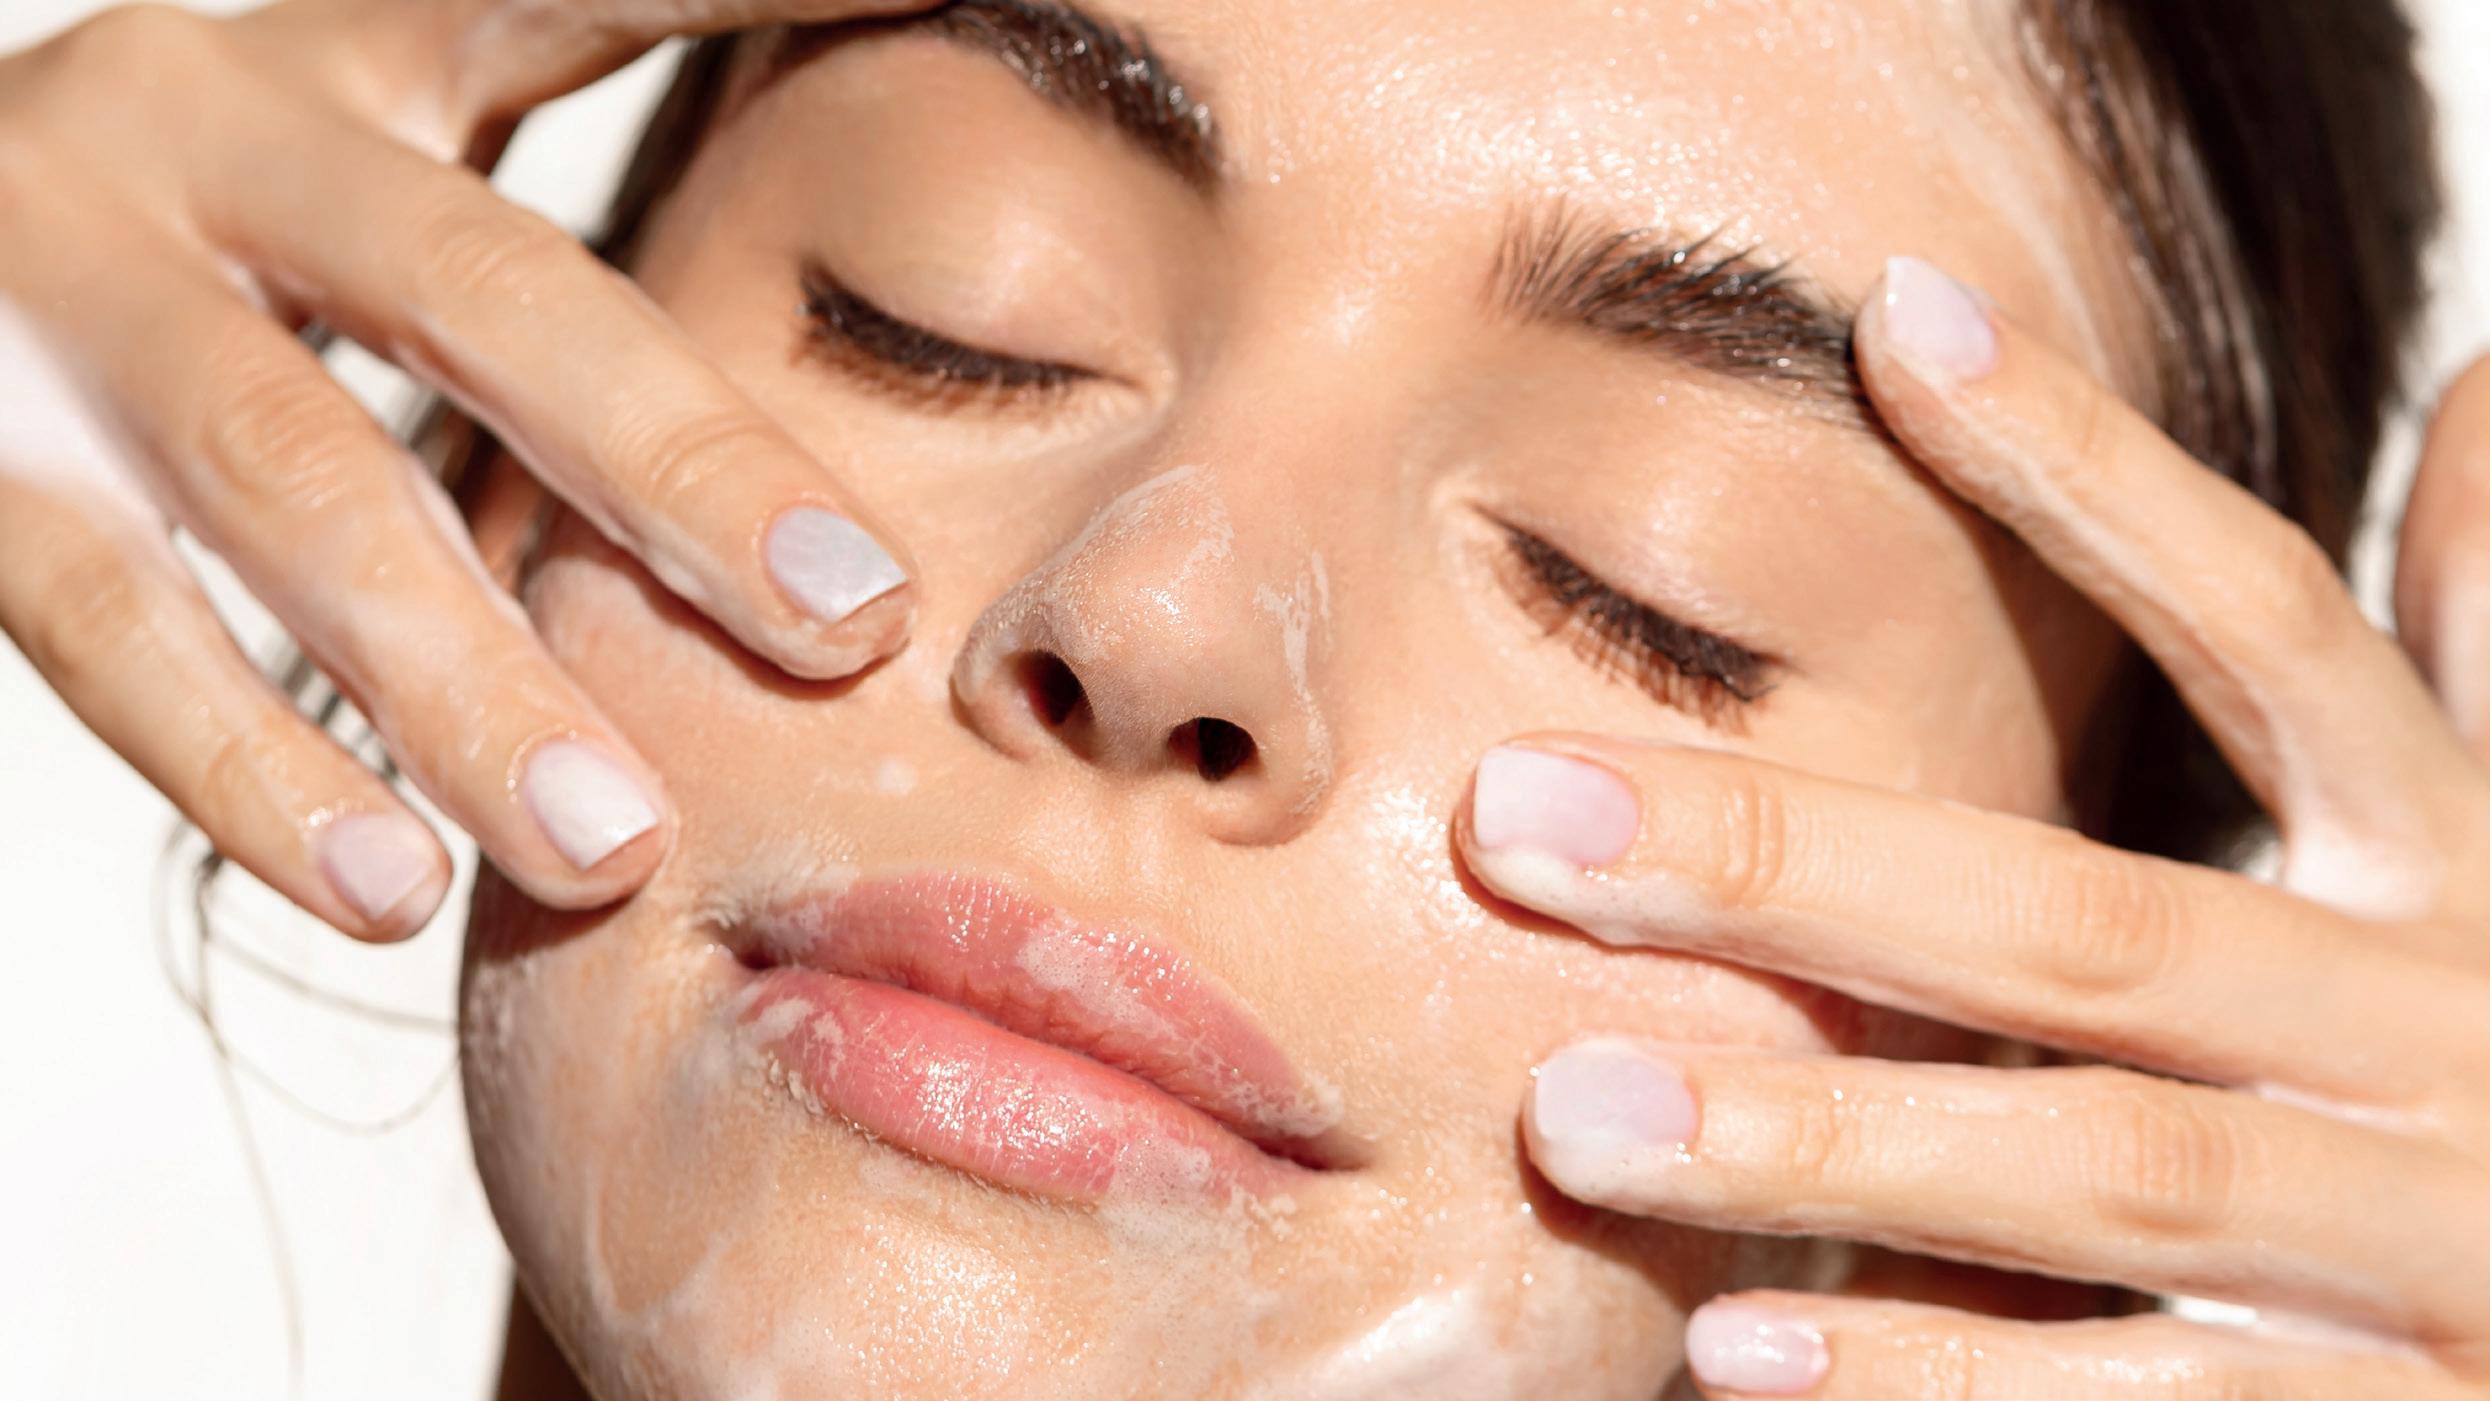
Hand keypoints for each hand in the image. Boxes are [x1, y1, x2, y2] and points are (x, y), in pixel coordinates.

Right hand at [0, 0, 931, 939]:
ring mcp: (62, 274)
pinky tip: (386, 886)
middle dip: (679, 470)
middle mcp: (212, 121)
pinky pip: (109, 624)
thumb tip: (829, 429)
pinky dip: (252, 768)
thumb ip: (576, 259)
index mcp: (362, 44)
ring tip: (618, 843)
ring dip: (470, 677)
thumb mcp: (387, 177)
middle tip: (857, 627)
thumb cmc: (220, 251)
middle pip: (484, 290)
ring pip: (295, 481)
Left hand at [1458, 258, 2489, 1396]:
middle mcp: (2444, 1034)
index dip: (2097, 478)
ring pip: (2099, 1170)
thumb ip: (2466, 662)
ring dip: (1829, 1142)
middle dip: (1796, 868)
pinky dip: (1938, 1383)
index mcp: (2456, 873)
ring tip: (1576, 1115)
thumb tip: (2474, 396)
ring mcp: (2425, 1246)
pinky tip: (1728, 1355)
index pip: (2271, 628)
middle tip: (1513, 817)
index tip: (1894, 321)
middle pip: (2089, 927)